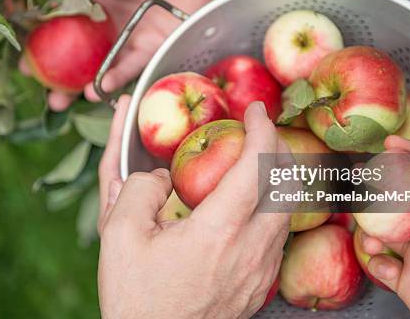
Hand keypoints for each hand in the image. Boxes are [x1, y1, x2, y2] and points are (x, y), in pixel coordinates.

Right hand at [33, 0, 283, 111]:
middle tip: (49, 96)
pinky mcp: (154, 47)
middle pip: (82, 56)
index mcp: (97, 0)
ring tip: (68, 99)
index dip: (46, 47)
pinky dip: (115, 77)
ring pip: (104, 67)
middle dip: (64, 79)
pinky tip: (99, 86)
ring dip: (86, 85)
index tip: (27, 64)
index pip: (65, 29)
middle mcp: (112, 22)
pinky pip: (132, 66)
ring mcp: (133, 37)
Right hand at [97, 100, 289, 317]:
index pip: (257, 166)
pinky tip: (252, 204)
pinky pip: (280, 234)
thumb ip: (136, 189)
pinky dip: (275, 205)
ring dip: (279, 176)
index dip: (262, 129)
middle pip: (287, 184)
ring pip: (289, 210)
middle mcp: (251, 249)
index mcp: (218, 232)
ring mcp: (262, 270)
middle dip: (278, 146)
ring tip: (258, 160)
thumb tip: (159, 174)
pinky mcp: (262, 285)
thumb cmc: (137, 298)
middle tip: (260, 129)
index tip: (256, 111)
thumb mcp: (119, 236)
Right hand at [357, 136, 409, 318]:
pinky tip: (384, 269)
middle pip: (402, 201)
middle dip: (380, 189)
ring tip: (372, 242)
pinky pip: (382, 264)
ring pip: (386, 232)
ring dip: (372, 233)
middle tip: (360, 179)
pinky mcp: (408, 282)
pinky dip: (376, 264)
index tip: (390, 144)